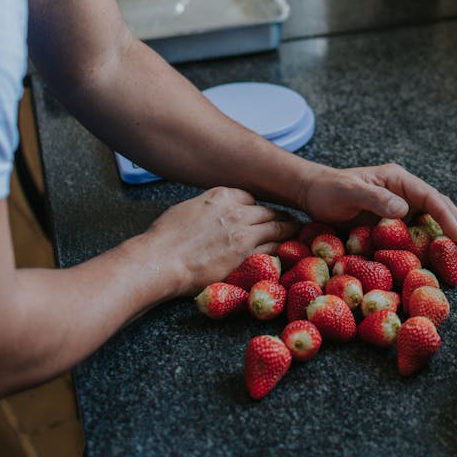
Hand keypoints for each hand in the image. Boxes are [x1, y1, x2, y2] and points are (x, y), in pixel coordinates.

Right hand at [145, 187, 294, 295]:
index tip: (262, 213)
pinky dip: (282, 250)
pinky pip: (273, 250)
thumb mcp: (188, 209)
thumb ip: (210, 208)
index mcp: (221, 195)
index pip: (251, 197)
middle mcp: (237, 211)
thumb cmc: (165, 237)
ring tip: (296, 235)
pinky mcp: (247, 257)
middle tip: (292, 222)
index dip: (257, 207)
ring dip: (289, 232)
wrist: (161, 260)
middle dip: (281, 217)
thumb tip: (216, 215)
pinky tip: (287, 253)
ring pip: (278, 228)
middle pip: (269, 211)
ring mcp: (245, 234)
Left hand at [299, 163, 456, 248]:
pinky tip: (436, 258)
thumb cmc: (329, 189)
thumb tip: (404, 211)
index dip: (446, 216)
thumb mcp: (349, 191)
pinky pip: (415, 233)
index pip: (430, 196)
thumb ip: (376, 199)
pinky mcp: (392, 223)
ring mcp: (399, 208)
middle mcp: (403, 193)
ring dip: (446, 234)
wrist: (312, 194)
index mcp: (398, 180)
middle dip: (456, 224)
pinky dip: (428, 244)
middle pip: (438, 206)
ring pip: (431, 220)